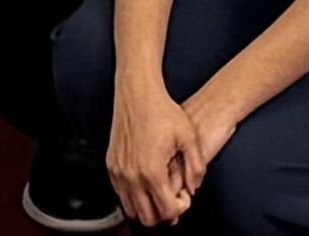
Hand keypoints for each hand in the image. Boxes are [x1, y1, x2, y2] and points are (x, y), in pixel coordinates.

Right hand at [109, 82, 207, 225]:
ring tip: (159, 189)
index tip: (185, 194)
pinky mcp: (111, 164)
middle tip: (172, 197)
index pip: (167, 210)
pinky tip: (146, 180)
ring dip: (147, 206)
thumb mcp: (189, 137)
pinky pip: (120, 193)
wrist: (137, 92)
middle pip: (147, 217)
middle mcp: (132, 175)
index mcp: (152, 171)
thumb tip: (194, 186)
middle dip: (163, 212)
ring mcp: (119, 171)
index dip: (181, 207)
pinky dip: (133, 194)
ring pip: (131, 209)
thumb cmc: (161, 110)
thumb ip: (197, 167)